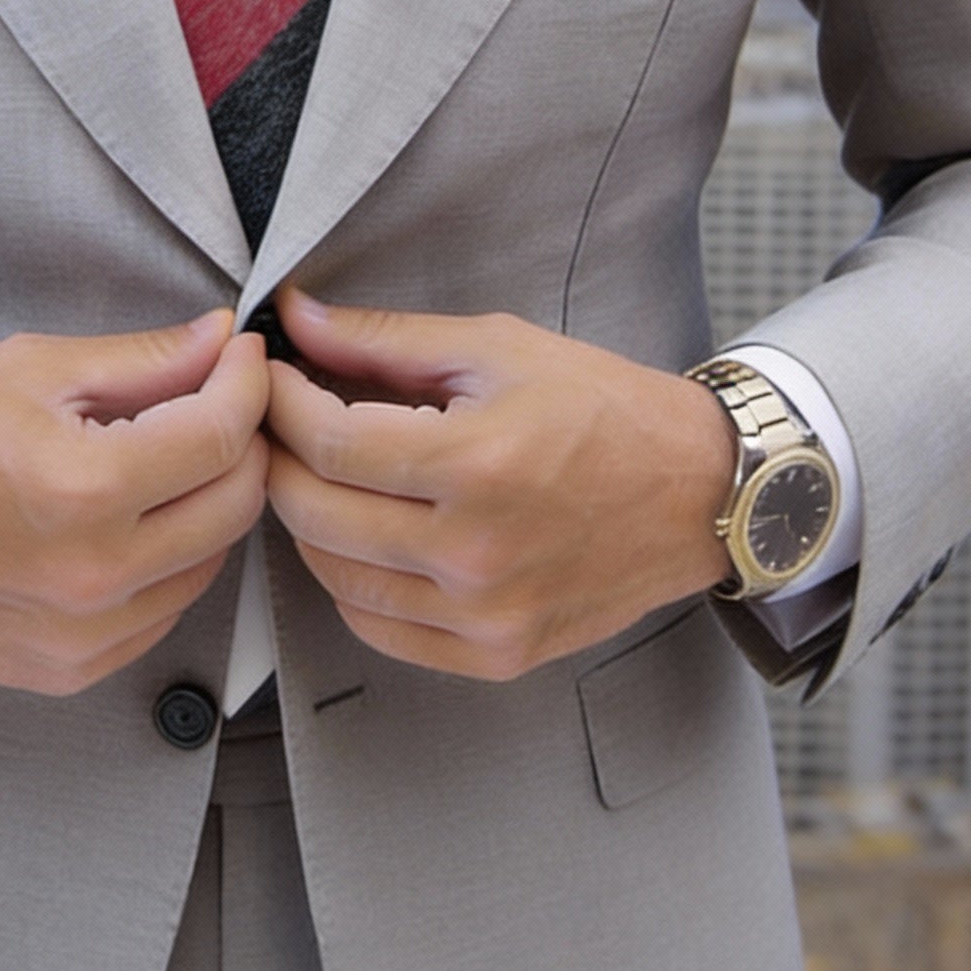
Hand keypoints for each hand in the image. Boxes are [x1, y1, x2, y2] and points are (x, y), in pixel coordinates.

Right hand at [0, 312, 269, 695]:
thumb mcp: (29, 369)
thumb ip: (140, 361)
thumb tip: (218, 341)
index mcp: (80, 489)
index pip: (219, 435)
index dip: (246, 383)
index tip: (241, 356)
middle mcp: (92, 575)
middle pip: (235, 503)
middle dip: (242, 439)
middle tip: (219, 398)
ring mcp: (85, 636)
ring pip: (211, 560)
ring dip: (210, 500)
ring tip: (170, 455)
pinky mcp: (73, 669)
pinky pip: (166, 609)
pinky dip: (172, 558)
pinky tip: (133, 517)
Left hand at [263, 289, 736, 680]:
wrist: (699, 491)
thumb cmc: (604, 409)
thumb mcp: (496, 347)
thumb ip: (384, 339)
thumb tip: (296, 316)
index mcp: (477, 464)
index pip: (327, 442)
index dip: (280, 402)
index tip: (270, 376)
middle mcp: (476, 552)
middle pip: (315, 513)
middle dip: (280, 457)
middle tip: (282, 420)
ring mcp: (485, 614)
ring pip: (335, 577)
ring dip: (309, 520)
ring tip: (322, 473)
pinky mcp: (496, 654)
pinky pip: (379, 629)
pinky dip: (351, 582)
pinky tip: (364, 536)